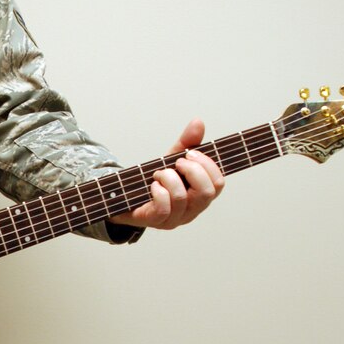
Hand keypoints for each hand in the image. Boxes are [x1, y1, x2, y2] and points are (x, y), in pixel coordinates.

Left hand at [109, 118, 223, 230]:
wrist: (125, 197)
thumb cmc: (154, 181)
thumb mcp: (171, 159)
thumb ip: (186, 143)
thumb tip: (198, 122)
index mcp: (200, 195)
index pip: (218, 183)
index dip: (207, 164)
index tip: (190, 153)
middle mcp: (192, 209)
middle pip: (207, 192)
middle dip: (192, 170)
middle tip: (177, 162)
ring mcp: (175, 219)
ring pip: (182, 197)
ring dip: (168, 177)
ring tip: (159, 173)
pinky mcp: (156, 221)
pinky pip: (163, 208)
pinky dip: (158, 191)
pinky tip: (152, 185)